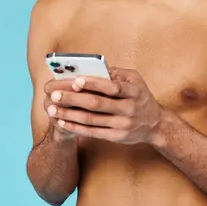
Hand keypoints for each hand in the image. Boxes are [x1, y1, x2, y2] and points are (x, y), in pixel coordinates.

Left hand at [43, 66, 162, 144]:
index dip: (93, 84)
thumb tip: (92, 68)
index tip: (75, 80)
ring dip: (69, 114)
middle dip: (73, 99)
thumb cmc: (140, 96)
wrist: (155, 124)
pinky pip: (92, 132)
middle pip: (97, 104)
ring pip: (91, 119)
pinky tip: (62, 121)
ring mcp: (123, 124)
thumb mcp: (135, 79)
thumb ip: (116, 73)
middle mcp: (129, 108)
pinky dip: (76, 127)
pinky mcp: (116, 137)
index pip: (111, 87)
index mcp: (134, 90)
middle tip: (55, 95)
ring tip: (51, 109)